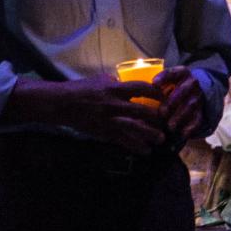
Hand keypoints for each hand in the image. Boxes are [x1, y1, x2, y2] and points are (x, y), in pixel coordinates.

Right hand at [4, 76, 168, 154]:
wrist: (63, 104)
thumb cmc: (81, 89)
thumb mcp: (100, 80)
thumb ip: (117, 83)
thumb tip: (131, 86)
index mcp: (114, 88)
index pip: (141, 88)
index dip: (156, 92)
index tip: (164, 96)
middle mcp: (114, 104)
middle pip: (142, 111)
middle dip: (158, 117)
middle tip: (167, 120)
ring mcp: (110, 120)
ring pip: (135, 129)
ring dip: (150, 135)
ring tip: (160, 139)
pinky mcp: (104, 132)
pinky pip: (123, 141)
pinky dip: (135, 147)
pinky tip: (145, 150)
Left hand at [154, 68, 206, 141]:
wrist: (194, 91)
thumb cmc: (172, 87)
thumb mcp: (166, 81)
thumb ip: (154, 86)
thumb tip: (133, 94)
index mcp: (181, 72)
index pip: (173, 72)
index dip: (164, 77)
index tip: (153, 83)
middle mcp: (192, 83)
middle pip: (183, 90)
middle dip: (172, 101)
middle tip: (161, 112)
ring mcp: (198, 96)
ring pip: (191, 105)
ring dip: (180, 116)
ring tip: (170, 126)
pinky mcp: (201, 110)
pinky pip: (199, 118)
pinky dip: (191, 127)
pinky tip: (183, 134)